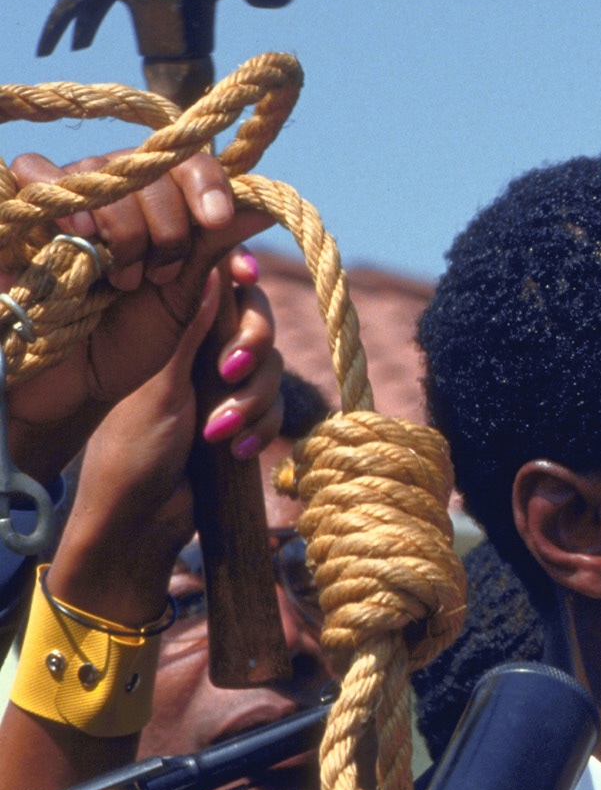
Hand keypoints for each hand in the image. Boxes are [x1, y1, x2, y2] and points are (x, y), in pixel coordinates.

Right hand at [4, 149, 272, 472]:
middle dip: (170, 226)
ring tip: (123, 279)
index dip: (207, 184)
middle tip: (160, 275)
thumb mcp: (186, 294)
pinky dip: (67, 198)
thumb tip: (265, 206)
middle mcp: (116, 190)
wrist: (78, 380)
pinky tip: (82, 234)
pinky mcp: (24, 209)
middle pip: (152, 166)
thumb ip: (215, 246)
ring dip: (126, 227)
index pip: (188, 162)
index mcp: (162, 204)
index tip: (217, 220)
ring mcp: (70, 196)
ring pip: (105, 171)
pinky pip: (35, 170)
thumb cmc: (132, 340)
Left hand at [46, 249, 283, 624]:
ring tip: (221, 434)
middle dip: (251, 351)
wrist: (142, 519)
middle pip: (257, 325)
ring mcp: (224, 387)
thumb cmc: (134, 449)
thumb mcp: (163, 384)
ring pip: (272, 370)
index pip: (217, 287)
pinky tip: (240, 451)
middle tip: (228, 372)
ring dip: (252, 403)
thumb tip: (214, 270)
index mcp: (171, 333)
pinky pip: (277, 409)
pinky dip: (263, 428)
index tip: (247, 274)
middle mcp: (201, 352)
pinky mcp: (244, 419)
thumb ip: (192, 330)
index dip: (239, 276)